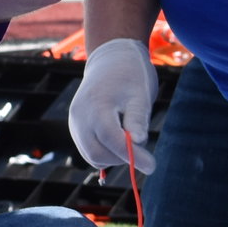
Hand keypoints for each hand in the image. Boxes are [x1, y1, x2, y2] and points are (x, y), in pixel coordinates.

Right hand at [70, 38, 157, 175]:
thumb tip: (138, 142)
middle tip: (141, 147)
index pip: (113, 140)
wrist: (110, 61)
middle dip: (122, 158)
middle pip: (98, 155)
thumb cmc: (130, 76)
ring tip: (130, 135)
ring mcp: (75, 124)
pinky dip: (106, 152)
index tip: (152, 165)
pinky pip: (89, 151)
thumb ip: (138, 119)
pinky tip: (119, 136)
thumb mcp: (140, 94)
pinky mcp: (76, 128)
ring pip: (93, 157)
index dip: (133, 156)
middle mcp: (80, 117)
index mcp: (97, 106)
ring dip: (114, 157)